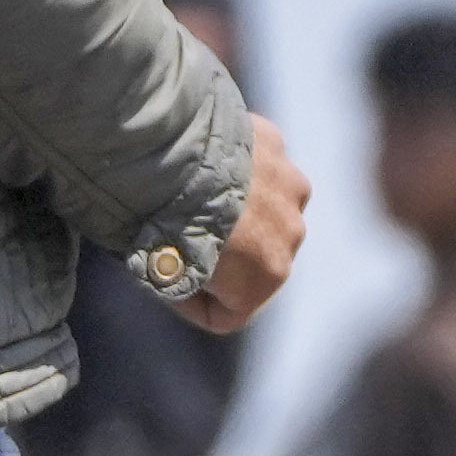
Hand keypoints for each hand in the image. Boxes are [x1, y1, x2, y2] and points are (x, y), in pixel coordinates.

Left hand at [166, 116, 312, 336]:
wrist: (166, 158)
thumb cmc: (164, 227)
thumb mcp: (168, 279)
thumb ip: (185, 287)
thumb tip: (180, 280)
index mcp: (269, 275)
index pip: (233, 311)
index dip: (196, 304)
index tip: (168, 285)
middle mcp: (291, 233)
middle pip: (254, 257)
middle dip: (225, 254)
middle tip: (181, 236)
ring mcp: (289, 185)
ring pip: (265, 208)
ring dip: (240, 208)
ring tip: (198, 198)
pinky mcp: (276, 144)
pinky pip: (257, 166)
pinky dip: (238, 168)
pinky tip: (205, 164)